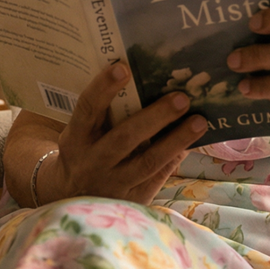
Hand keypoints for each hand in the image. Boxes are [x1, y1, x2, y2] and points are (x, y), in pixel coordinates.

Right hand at [43, 61, 207, 205]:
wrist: (70, 201)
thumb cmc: (83, 154)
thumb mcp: (81, 135)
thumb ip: (102, 115)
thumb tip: (143, 84)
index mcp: (76, 139)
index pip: (88, 109)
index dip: (103, 88)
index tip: (122, 67)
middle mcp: (93, 161)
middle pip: (125, 137)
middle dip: (155, 117)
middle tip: (181, 98)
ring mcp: (113, 184)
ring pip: (148, 162)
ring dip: (175, 140)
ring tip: (199, 122)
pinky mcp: (131, 200)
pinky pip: (157, 178)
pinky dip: (174, 159)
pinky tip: (191, 144)